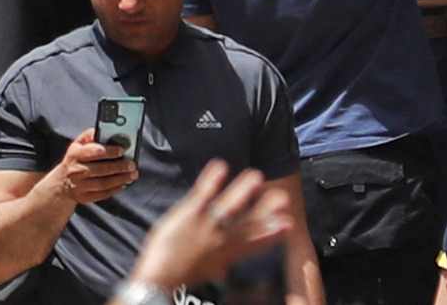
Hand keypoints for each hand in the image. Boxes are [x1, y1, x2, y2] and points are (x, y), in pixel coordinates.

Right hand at [45, 136, 140, 208]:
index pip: (92, 152)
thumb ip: (89, 135)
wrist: (61, 184)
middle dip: (119, 166)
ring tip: (132, 174)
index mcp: (74, 154)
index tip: (122, 149)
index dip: (108, 151)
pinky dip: (114, 189)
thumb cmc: (75, 159)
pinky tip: (124, 184)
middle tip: (132, 164)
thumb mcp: (77, 144)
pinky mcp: (84, 197)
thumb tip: (103, 131)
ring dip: (120, 179)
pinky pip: (102, 194)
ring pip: (103, 183)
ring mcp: (79, 186)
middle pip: (100, 169)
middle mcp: (75, 171)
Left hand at [126, 165, 293, 294]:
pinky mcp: (187, 214)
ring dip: (242, 192)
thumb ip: (222, 261)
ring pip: (227, 207)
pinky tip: (220, 166)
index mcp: (227, 254)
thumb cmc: (179, 273)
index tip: (288, 224)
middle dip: (265, 211)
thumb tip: (228, 266)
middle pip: (246, 223)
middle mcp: (220, 239)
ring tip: (256, 176)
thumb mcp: (207, 269)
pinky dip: (210, 182)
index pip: (254, 242)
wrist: (157, 279)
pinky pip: (201, 196)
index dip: (271, 233)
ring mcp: (204, 225)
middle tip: (283, 199)